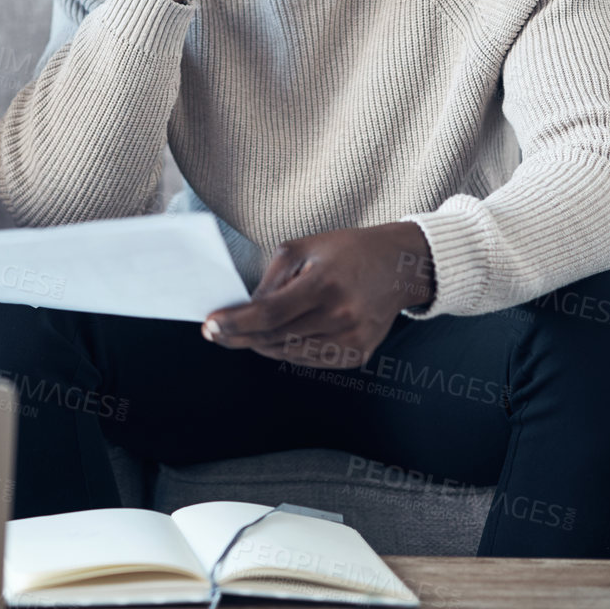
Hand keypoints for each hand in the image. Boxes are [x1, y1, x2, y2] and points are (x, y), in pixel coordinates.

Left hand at [200, 223, 436, 367]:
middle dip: (238, 337)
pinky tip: (276, 336)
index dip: (235, 323)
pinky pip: (308, 359)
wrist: (398, 266)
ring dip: (260, 344)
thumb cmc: (344, 251)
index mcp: (324, 285)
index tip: (210, 325)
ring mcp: (351, 340)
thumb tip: (243, 310)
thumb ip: (270, 281)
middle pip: (274, 338)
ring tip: (242, 332)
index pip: (268, 314)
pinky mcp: (357, 354)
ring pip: (288, 353)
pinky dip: (286, 349)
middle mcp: (340, 317)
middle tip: (215, 332)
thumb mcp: (301, 249)